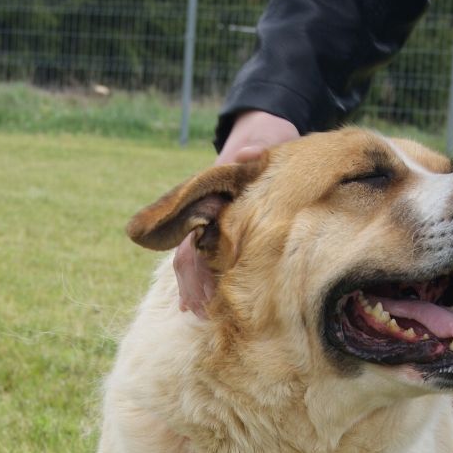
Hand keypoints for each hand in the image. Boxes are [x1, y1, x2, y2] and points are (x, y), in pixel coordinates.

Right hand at [174, 112, 299, 316]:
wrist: (259, 138)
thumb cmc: (263, 146)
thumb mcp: (262, 143)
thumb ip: (254, 149)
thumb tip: (246, 154)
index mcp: (210, 196)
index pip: (194, 233)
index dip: (196, 264)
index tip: (203, 288)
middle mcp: (204, 212)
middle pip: (188, 253)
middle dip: (193, 284)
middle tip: (202, 311)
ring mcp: (210, 223)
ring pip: (192, 260)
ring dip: (195, 288)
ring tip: (202, 314)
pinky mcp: (221, 233)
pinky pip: (204, 260)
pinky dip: (200, 282)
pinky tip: (199, 306)